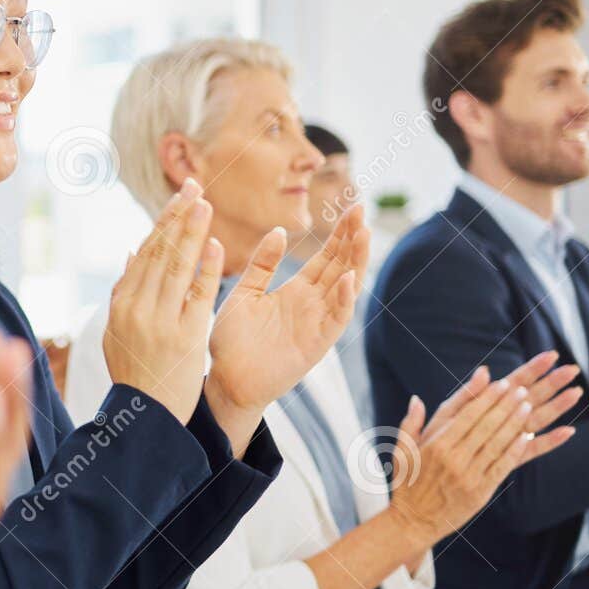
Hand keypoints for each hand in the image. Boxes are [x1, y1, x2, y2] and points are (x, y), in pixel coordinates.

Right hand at [102, 178, 224, 422]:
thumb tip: (133, 250)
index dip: (164, 223)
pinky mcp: (185, 336)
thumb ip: (124, 291)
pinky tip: (215, 244)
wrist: (145, 417)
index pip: (145, 254)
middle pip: (160, 253)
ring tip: (204, 203)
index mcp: (121, 304)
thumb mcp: (116, 332)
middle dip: (178, 217)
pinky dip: (206, 268)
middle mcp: (138, 308)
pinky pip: (197, 295)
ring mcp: (160, 321)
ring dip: (191, 231)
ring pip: (177, 267)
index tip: (180, 198)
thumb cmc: (134, 373)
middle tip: (194, 186)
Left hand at [206, 205, 369, 417]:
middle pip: (341, 267)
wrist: (225, 380)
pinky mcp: (315, 345)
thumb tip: (279, 230)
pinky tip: (347, 278)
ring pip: (346, 289)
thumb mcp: (245, 293)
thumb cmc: (232, 341)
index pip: (326, 257)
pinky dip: (343, 300)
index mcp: (296, 291)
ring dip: (356, 262)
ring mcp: (316, 324)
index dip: (340, 234)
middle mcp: (312, 305)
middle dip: (353, 239)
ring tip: (363, 234)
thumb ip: (262, 265)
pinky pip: (336, 320)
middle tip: (361, 209)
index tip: (351, 208)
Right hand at [386, 353, 579, 545]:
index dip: (487, 398)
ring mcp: (469, 475)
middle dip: (505, 404)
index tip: (501, 383)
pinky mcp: (481, 491)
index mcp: (435, 446)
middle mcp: (454, 458)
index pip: (467, 415)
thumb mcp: (401, 451)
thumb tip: (417, 399)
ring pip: (498, 442)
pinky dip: (515, 449)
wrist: (413, 522)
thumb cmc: (407, 484)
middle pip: (486, 425)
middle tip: (520, 389)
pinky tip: (526, 435)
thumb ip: (410, 423)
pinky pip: (502, 465)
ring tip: (528, 404)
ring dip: (515, 422)